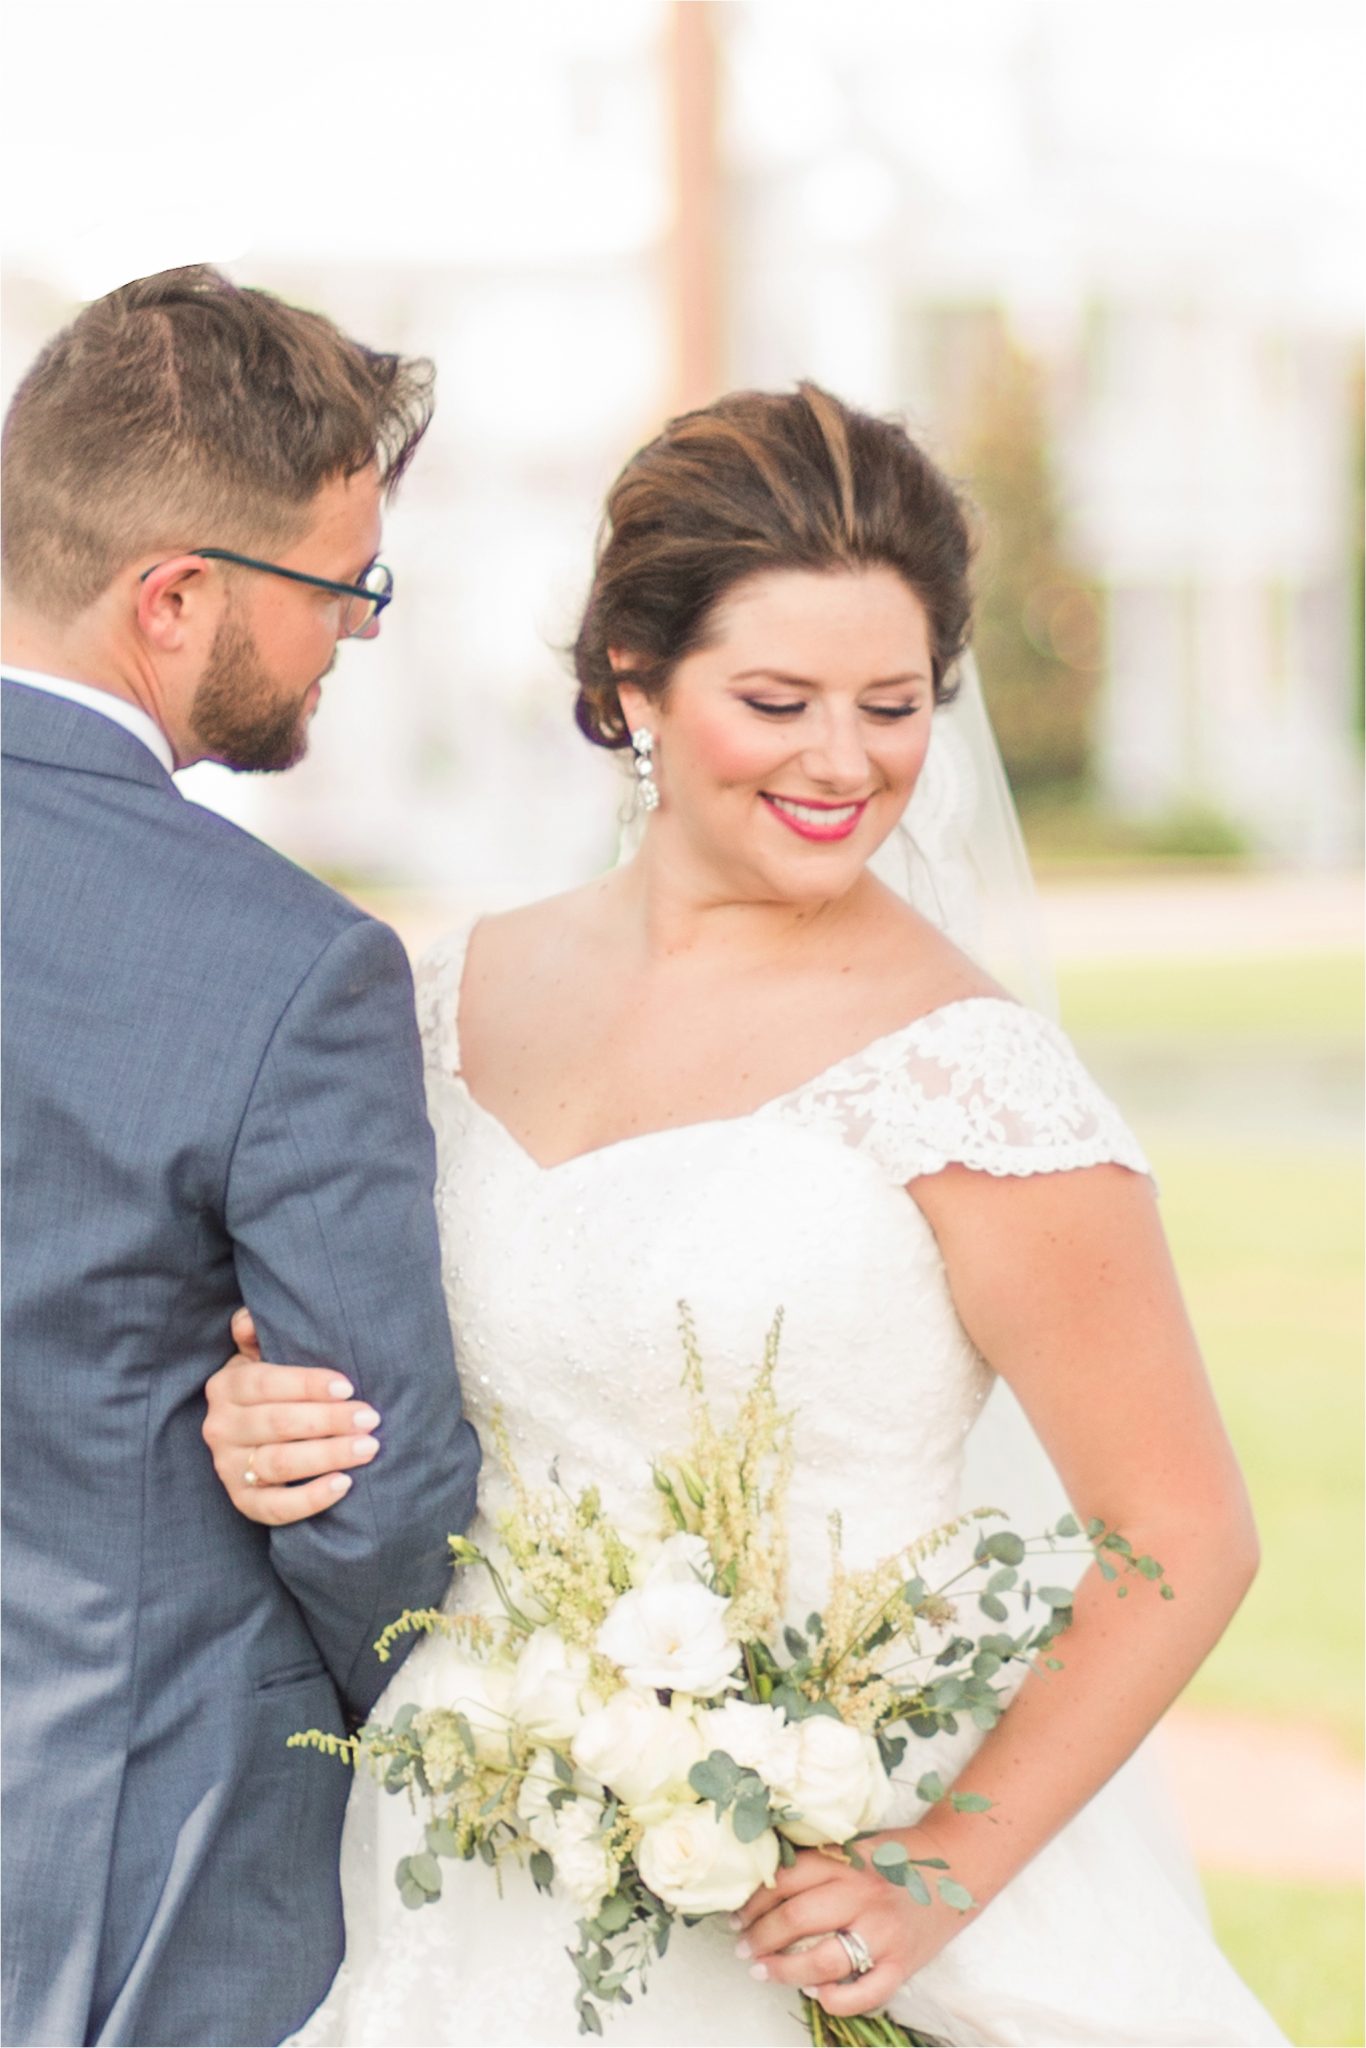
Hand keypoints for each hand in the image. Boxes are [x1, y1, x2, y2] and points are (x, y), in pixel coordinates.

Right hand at [201, 1308, 381, 1526]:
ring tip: (368, 1448)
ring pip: (278, 1464)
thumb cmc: (271, 1387)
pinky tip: (344, 1485)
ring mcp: (229, 1468)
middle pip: (277, 1424)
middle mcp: (220, 1428)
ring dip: (327, 1456)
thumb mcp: (258, 1354)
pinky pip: (275, 1508)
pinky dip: (310, 1499)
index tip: (348, 1386)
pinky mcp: (243, 1501)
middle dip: (329, 1421)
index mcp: (226, 1387)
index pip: (265, 1384)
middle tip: (371, 1418)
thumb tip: (250, 1320)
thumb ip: (255, 1331)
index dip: (307, 1384)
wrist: (252, 1436)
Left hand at [733, 1830, 968, 2018]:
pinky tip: (815, 1994)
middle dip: (760, 1937)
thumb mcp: (855, 1846)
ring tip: (763, 1971)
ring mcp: (883, 1932)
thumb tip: (763, 1883)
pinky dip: (833, 1999)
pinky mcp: (902, 1964)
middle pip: (796, 1918)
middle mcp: (863, 1894)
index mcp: (847, 1860)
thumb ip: (819, 1861)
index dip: (754, 1901)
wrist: (958, 1865)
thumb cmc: (897, 1856)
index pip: (786, 1880)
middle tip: (743, 1948)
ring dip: (783, 1970)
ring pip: (821, 1959)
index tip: (737, 1916)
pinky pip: (863, 1994)